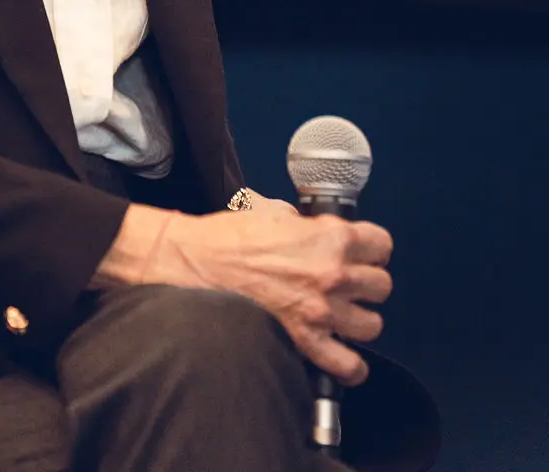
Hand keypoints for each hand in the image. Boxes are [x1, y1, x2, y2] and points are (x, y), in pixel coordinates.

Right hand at [145, 201, 391, 384]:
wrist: (195, 263)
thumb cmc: (227, 238)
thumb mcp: (273, 212)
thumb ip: (305, 223)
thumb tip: (314, 230)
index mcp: (329, 237)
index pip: (381, 244)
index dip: (372, 248)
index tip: (365, 252)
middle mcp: (333, 274)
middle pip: (381, 285)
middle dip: (366, 284)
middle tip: (349, 283)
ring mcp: (321, 311)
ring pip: (372, 325)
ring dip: (358, 320)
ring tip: (341, 315)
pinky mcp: (305, 341)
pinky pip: (349, 365)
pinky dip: (350, 365)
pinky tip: (341, 355)